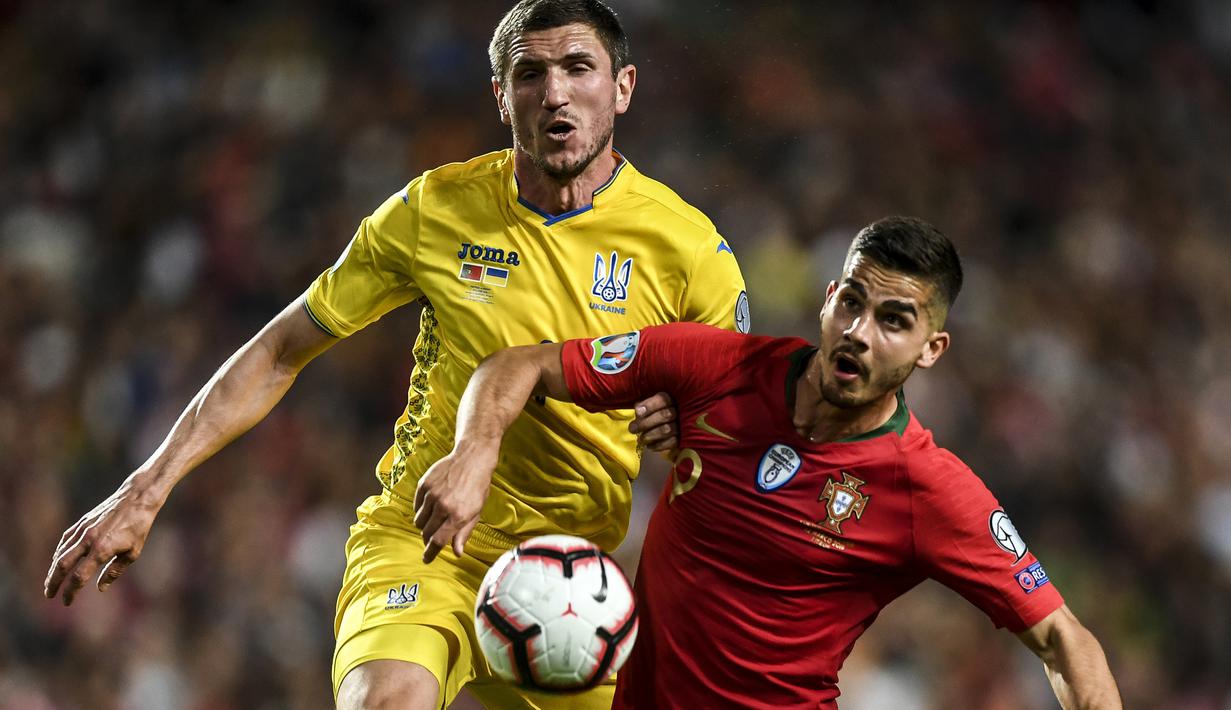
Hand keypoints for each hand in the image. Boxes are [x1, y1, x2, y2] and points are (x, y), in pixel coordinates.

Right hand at [45, 481, 161, 605]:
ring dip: (53, 569)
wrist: (137, 498)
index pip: (79, 577)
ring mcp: (83, 529)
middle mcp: (88, 540)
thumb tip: (100, 588)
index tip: (67, 602)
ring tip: (50, 581)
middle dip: (53, 582)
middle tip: (48, 595)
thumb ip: (114, 571)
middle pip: (62, 566)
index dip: (71, 592)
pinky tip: (58, 560)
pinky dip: (59, 552)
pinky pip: (65, 540)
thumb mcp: (133, 552)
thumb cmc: (138, 526)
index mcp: (102, 550)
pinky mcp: (82, 522)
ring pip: (61, 553)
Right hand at [413, 447, 496, 562]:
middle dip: (428, 539)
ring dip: (424, 525)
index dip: (431, 553)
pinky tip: (430, 507)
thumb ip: (464, 532)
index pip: (438, 541)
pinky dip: (421, 510)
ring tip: (434, 520)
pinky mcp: (424, 484)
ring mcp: (432, 494)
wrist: (472, 458)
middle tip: (433, 539)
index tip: (426, 559)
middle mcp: (443, 506)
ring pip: (419, 520)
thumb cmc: (478, 487)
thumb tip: (457, 553)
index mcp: (458, 516)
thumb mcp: (476, 511)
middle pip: (427, 533)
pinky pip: (416, 506)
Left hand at [630, 392, 677, 452]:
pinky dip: (659, 445)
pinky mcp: (683, 438)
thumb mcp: (647, 404)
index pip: (662, 399)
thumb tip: (638, 410)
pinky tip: (649, 446)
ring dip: (651, 435)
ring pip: (668, 429)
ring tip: (640, 439)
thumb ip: (642, 405)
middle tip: (632, 429)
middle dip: (646, 423)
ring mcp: (682, 425)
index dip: (649, 406)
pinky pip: (672, 443)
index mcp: (670, 398)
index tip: (637, 412)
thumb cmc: (651, 412)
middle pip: (665, 415)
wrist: (663, 427)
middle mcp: (679, 410)